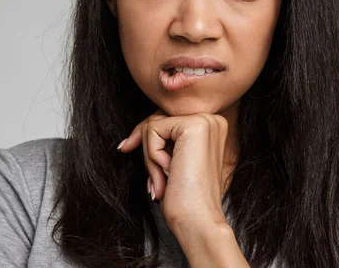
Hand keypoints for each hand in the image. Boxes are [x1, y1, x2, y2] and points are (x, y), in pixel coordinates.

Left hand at [117, 109, 230, 231]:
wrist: (198, 220)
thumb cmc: (185, 198)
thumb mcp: (173, 161)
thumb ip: (163, 140)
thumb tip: (133, 135)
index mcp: (211, 126)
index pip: (168, 119)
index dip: (148, 138)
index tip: (126, 148)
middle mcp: (212, 119)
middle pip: (159, 119)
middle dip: (148, 150)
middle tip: (155, 182)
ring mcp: (205, 121)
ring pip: (153, 125)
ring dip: (150, 158)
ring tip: (164, 181)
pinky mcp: (193, 126)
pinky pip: (153, 130)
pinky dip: (152, 156)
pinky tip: (169, 172)